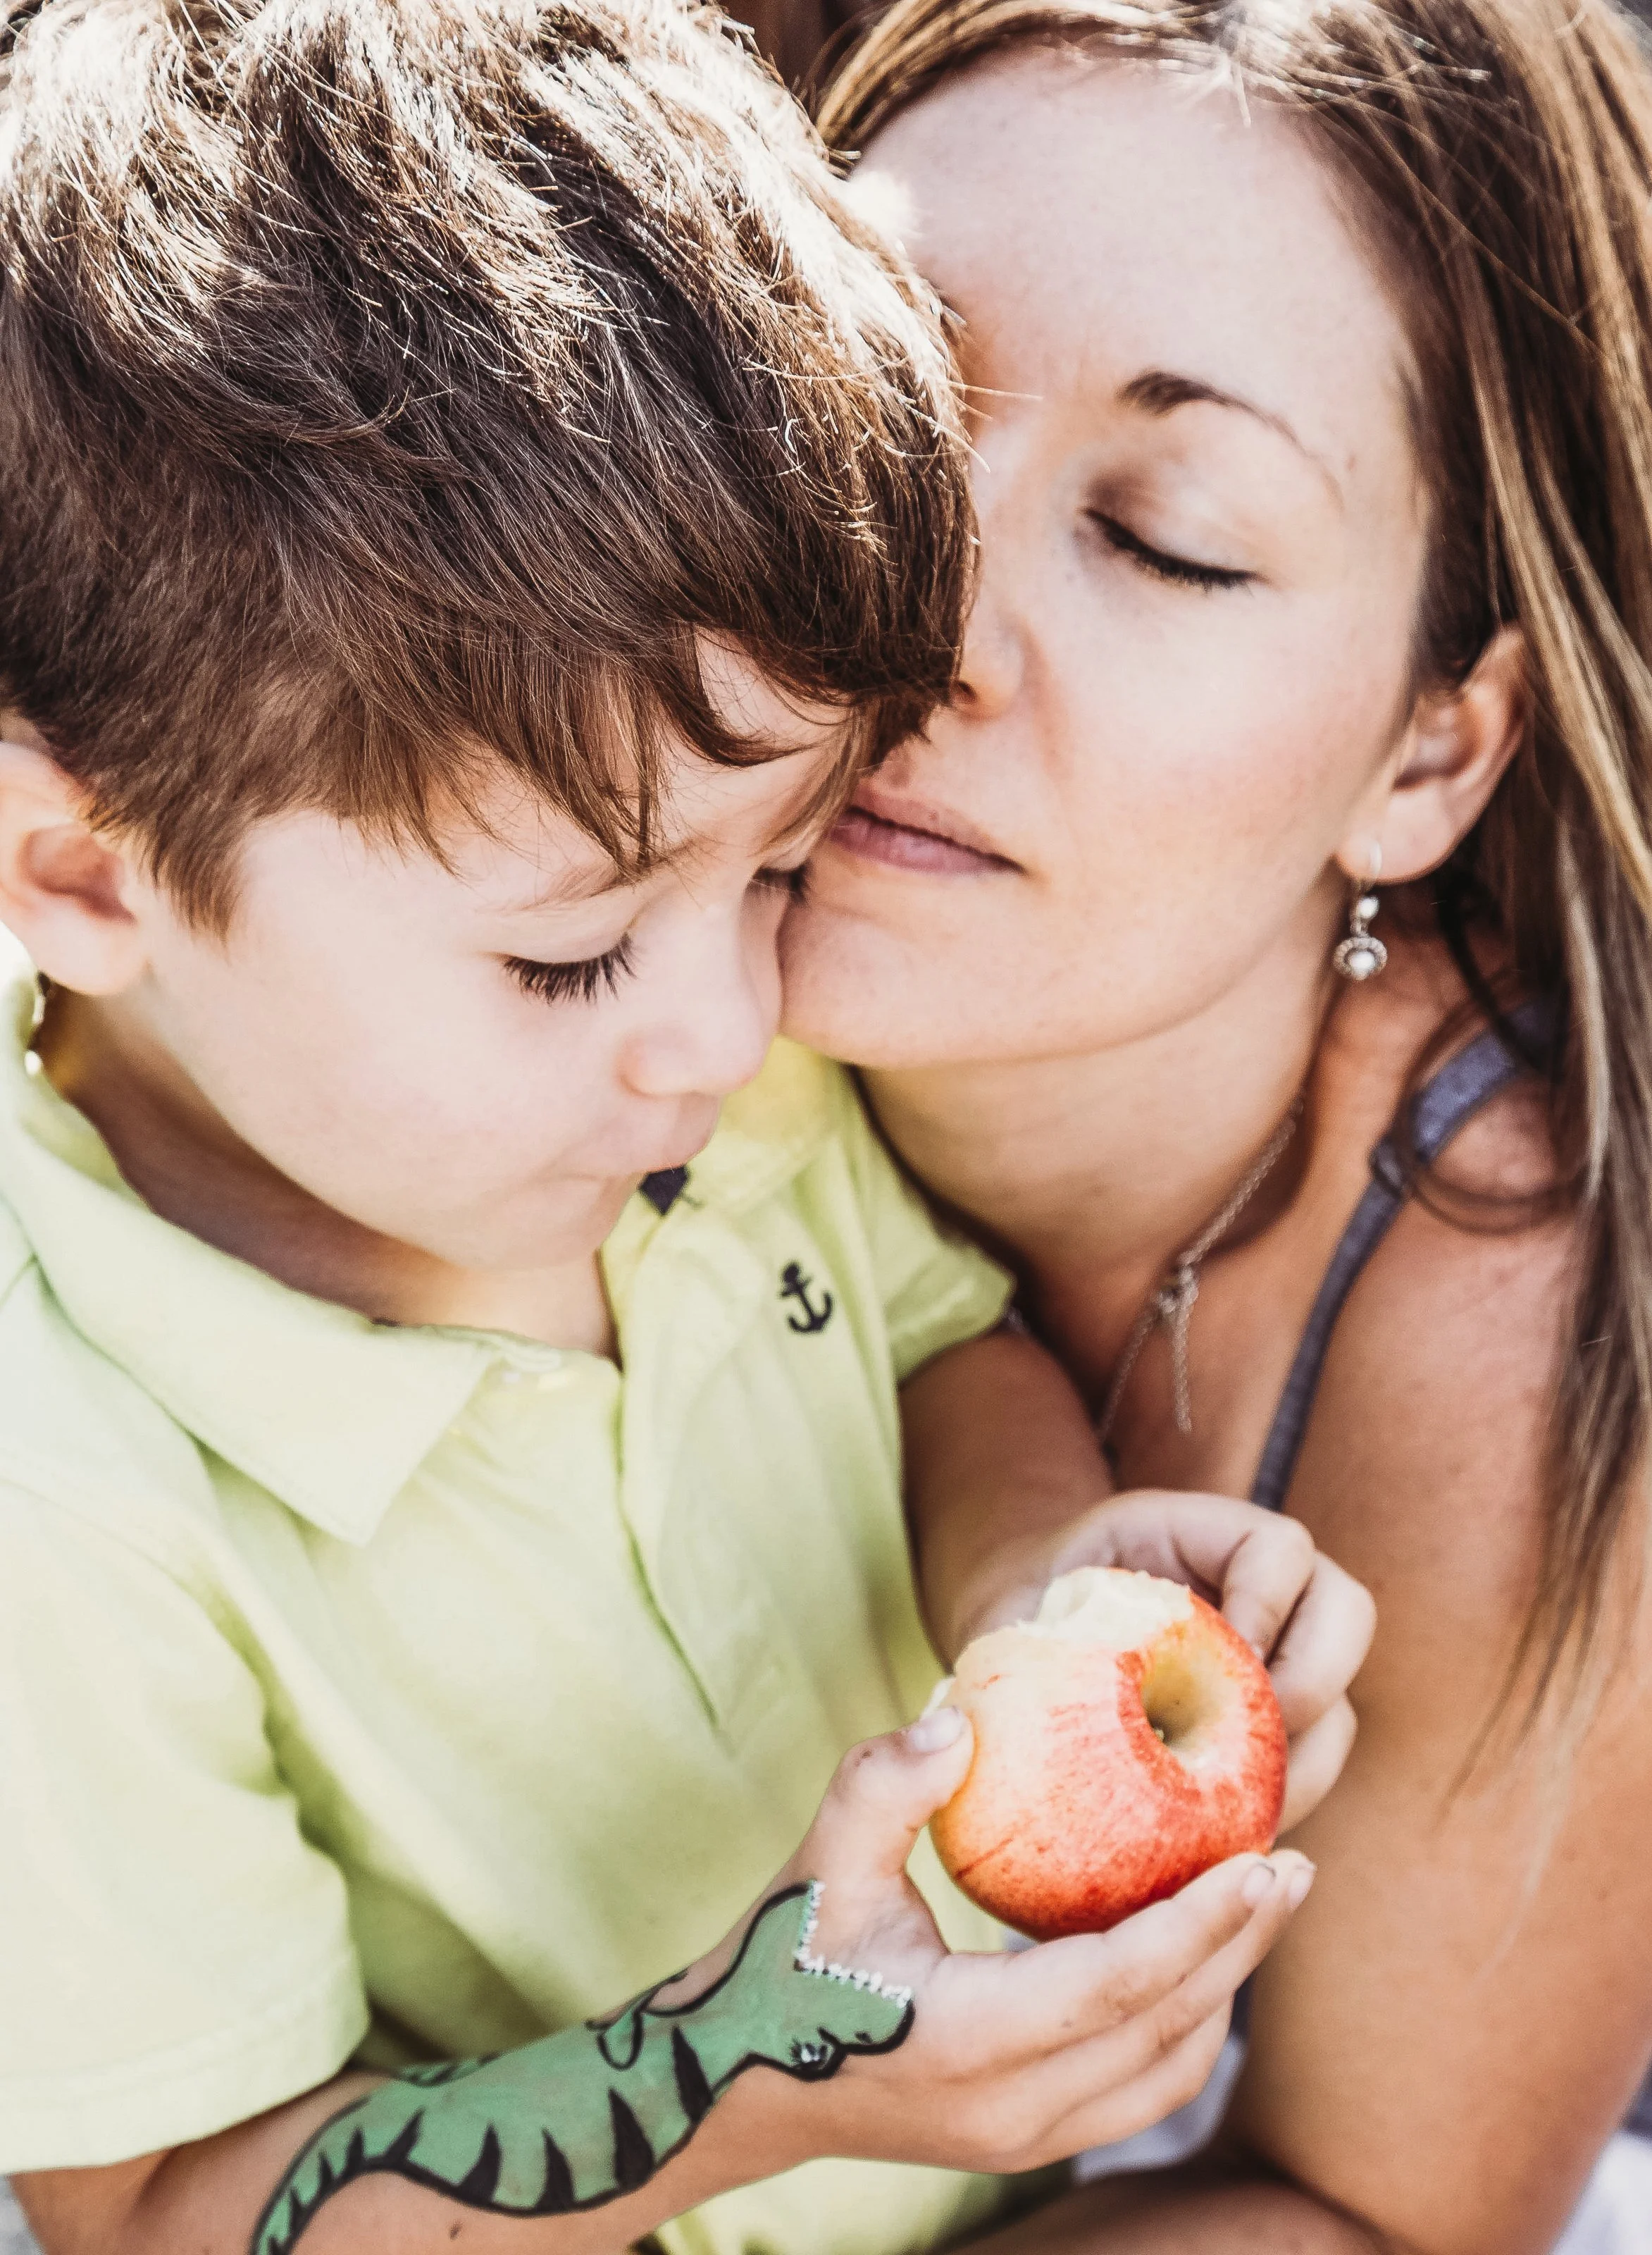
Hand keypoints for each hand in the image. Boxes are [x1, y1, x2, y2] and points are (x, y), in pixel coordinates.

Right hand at [710, 1710, 1314, 2176]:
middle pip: (1165, 2030)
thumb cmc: (780, 1962)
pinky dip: (1188, 2024)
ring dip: (1224, 1987)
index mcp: (967, 2043)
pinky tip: (1203, 1963)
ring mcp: (1024, 2137)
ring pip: (1167, 2071)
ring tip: (1263, 1904)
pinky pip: (1143, 2090)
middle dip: (1241, 1946)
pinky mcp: (1028, 2137)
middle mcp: (1012, 2110)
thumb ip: (883, 1785)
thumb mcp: (818, 1865)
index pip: (1117, 1986)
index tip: (1264, 1859)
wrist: (735, 2081)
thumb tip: (962, 1715)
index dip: (1200, 1924)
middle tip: (1294, 1863)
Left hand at [963, 1490, 1376, 1833]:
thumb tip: (954, 1725)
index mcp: (1202, 1536)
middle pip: (1347, 1616)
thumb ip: (1004, 1642)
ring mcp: (1280, 1663)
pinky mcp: (1274, 1734)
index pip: (1281, 1548)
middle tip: (1249, 1747)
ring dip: (1302, 1767)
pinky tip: (1222, 1852)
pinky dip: (1278, 1808)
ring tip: (1237, 1820)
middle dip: (1314, 1685)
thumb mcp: (1010, 1611)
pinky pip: (1308, 1770)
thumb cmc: (1015, 1622)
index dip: (1268, 1601)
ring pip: (1340, 1708)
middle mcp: (1262, 1592)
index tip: (1222, 1654)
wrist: (1031, 1649)